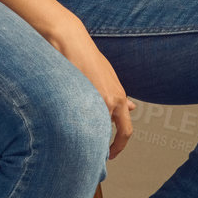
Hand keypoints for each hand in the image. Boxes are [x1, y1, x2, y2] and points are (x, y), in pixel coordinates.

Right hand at [47, 18, 137, 156]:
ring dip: (87, 134)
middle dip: (105, 148)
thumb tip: (131, 108)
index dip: (120, 145)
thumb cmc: (86, 57)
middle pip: (112, 134)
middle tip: (96, 156)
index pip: (126, 130)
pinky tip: (66, 123)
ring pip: (94, 128)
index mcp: (118, 97)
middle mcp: (111, 101)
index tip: (111, 154)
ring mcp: (96, 99)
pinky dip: (75, 124)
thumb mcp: (108, 77)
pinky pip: (79, 119)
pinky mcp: (80, 96)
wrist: (70, 40)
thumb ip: (118, 95)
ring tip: (75, 136)